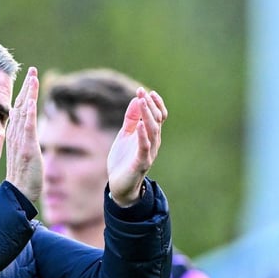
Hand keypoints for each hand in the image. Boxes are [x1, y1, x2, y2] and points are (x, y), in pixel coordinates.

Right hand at [4, 66, 41, 202]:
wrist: (19, 193)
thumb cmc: (22, 176)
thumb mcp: (22, 151)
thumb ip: (21, 136)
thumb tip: (18, 121)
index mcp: (15, 135)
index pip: (19, 109)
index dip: (24, 92)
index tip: (30, 77)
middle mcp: (15, 135)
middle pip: (20, 106)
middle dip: (27, 87)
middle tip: (32, 70)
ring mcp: (20, 141)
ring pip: (23, 112)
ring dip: (28, 94)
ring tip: (33, 78)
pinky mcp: (27, 149)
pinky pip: (27, 129)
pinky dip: (29, 114)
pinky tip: (31, 101)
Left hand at [106, 89, 167, 205]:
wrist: (119, 186)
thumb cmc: (123, 161)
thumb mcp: (125, 136)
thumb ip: (131, 120)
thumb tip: (136, 100)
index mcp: (150, 136)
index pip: (159, 116)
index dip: (155, 103)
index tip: (145, 91)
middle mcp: (153, 143)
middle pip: (157, 120)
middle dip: (150, 105)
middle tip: (142, 93)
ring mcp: (148, 153)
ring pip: (153, 131)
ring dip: (148, 115)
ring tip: (143, 102)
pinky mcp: (141, 163)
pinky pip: (144, 147)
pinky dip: (143, 135)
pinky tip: (140, 125)